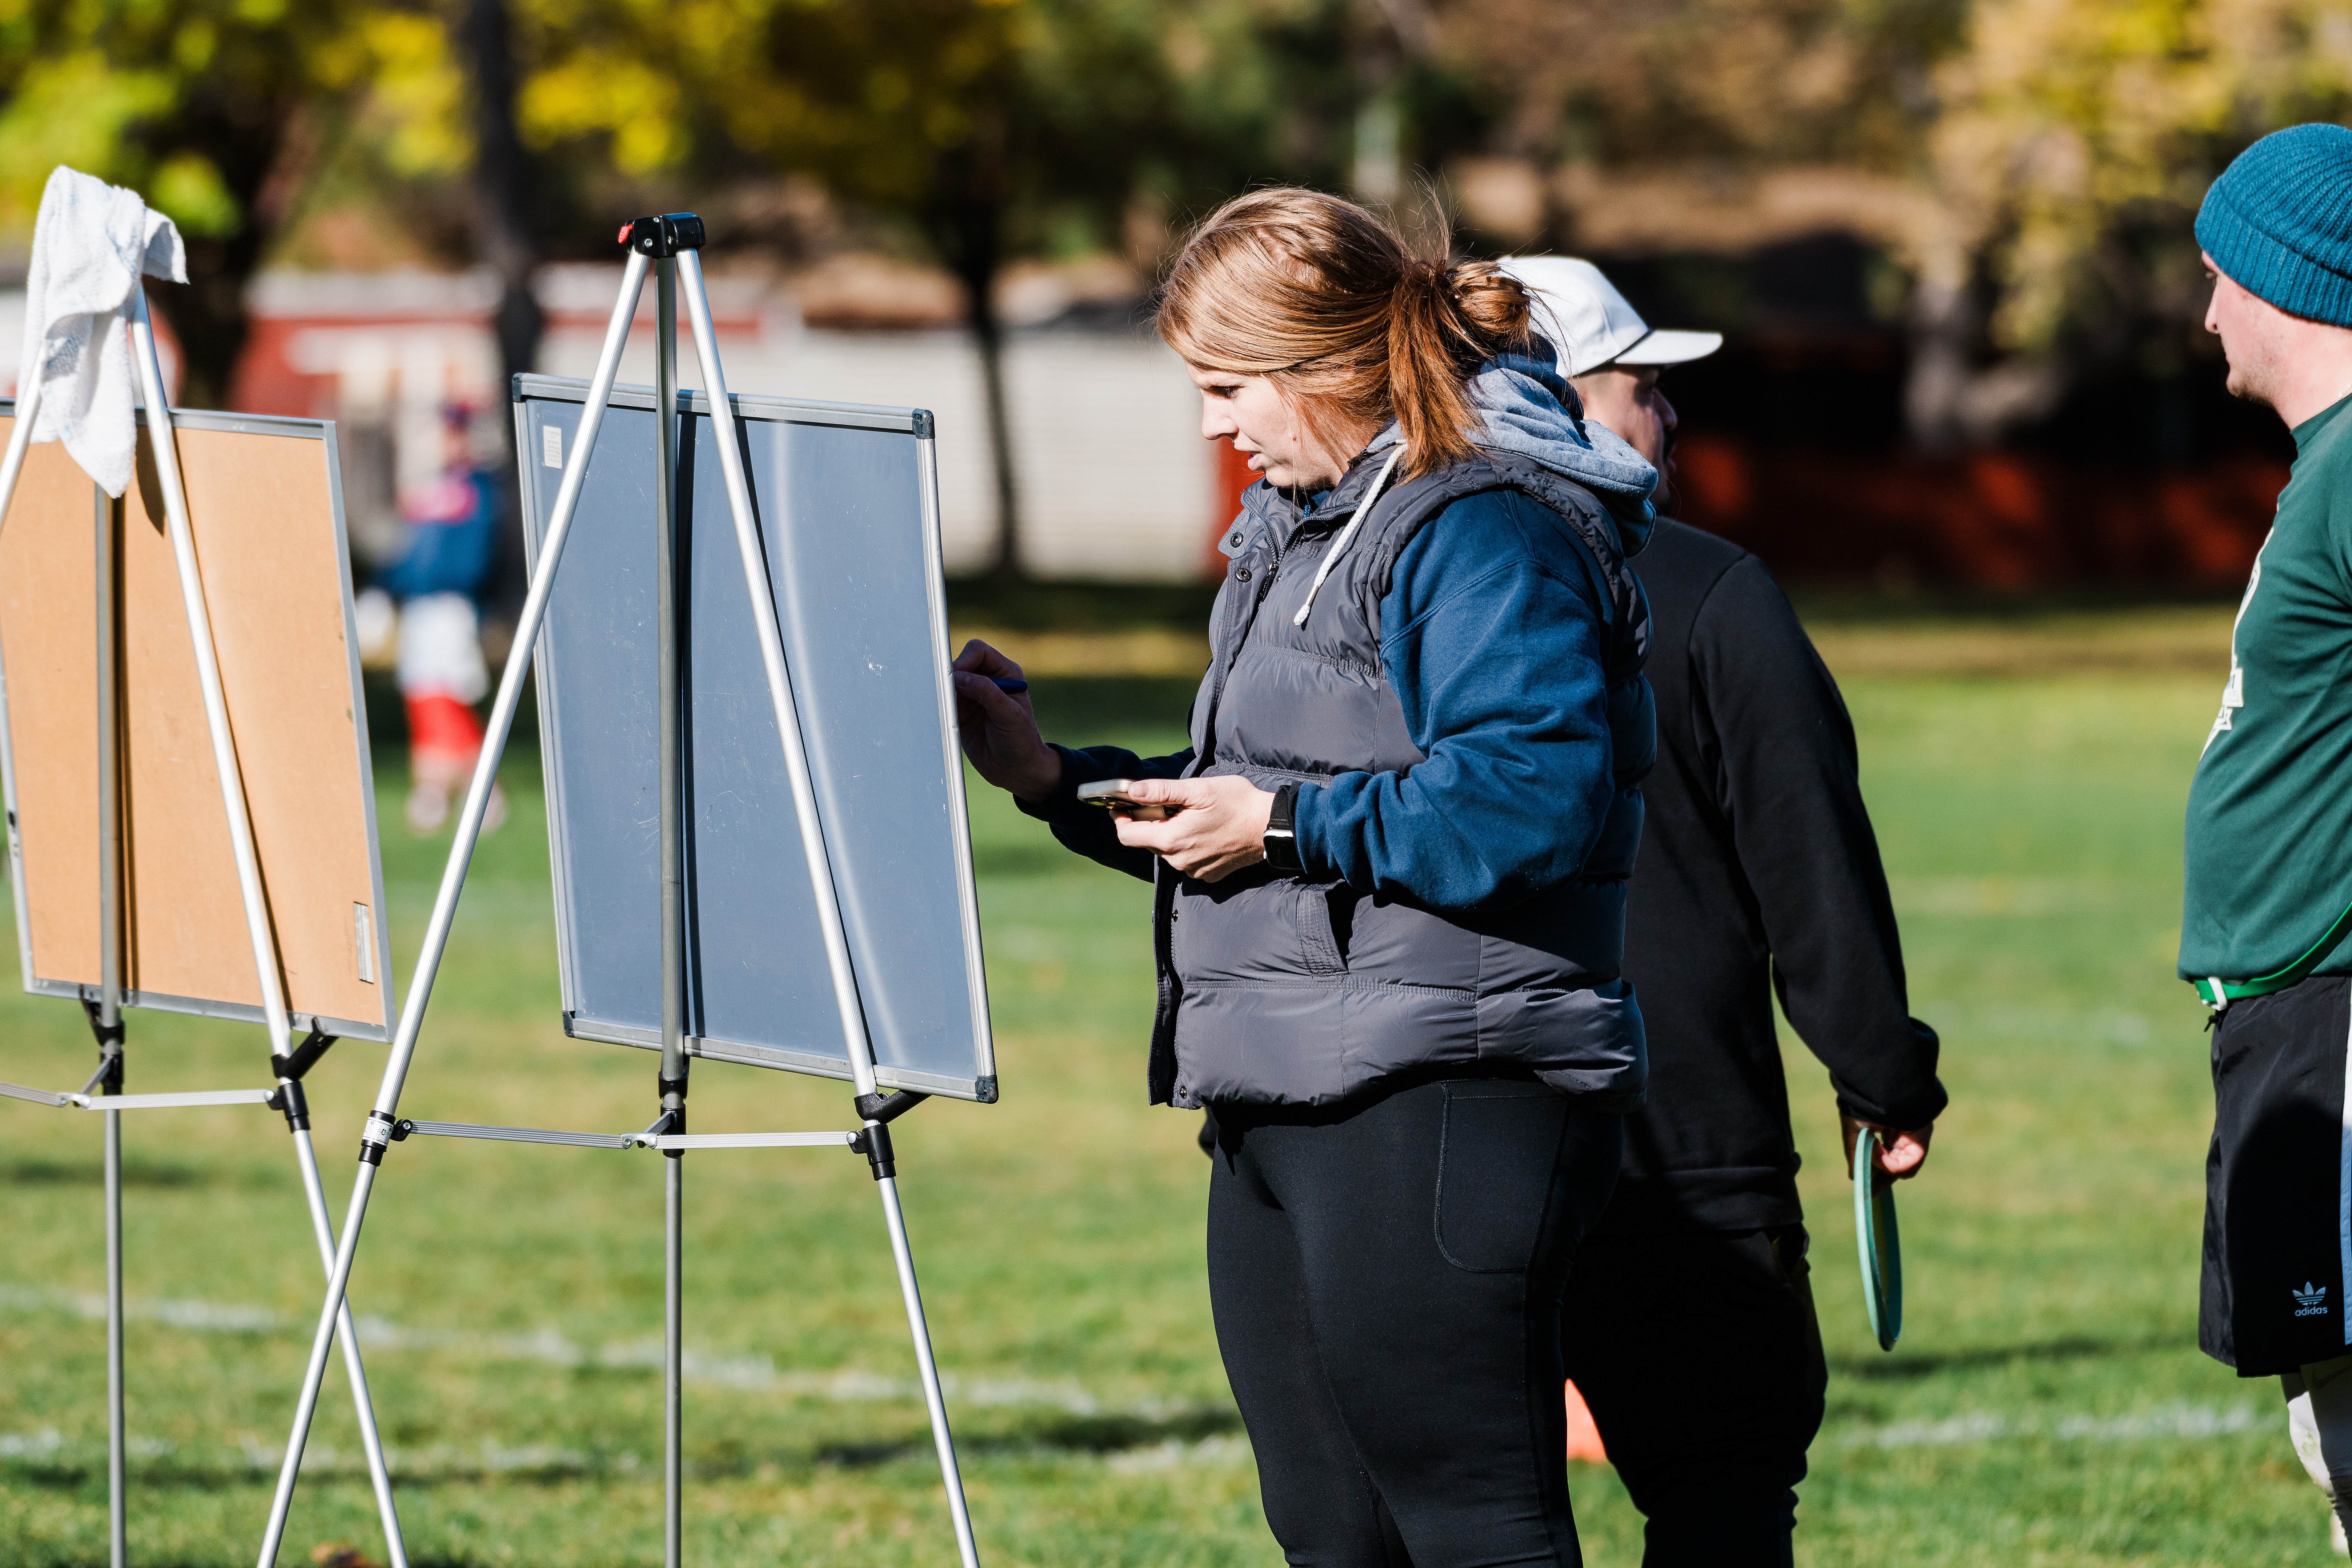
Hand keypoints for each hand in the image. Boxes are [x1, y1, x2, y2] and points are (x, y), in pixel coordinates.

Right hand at [950, 639, 1059, 801]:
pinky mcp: (959, 713)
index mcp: (1005, 673)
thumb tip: (959, 677)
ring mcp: (971, 697)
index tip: (956, 678)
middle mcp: (986, 681)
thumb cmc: (1022, 741)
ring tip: (947, 710)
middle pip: (959, 664)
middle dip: (950, 676)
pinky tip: (944, 718)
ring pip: (947, 683)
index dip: (965, 660)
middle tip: (946, 694)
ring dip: (943, 692)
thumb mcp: (1009, 715)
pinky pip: (943, 702)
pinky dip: (939, 706)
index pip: (978, 652)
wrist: (1016, 771)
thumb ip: (987, 692)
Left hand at [1113, 776, 1276, 882]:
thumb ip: (1161, 791)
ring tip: (1193, 816)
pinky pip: (1186, 860)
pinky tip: (1206, 832)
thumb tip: (1132, 791)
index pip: (1127, 836)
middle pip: (1148, 842)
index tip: (1122, 805)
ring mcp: (1193, 870)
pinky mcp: (1208, 874)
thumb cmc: (1237, 804)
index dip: (1121, 819)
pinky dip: (1189, 846)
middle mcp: (1178, 861)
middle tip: (1171, 804)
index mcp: (1171, 840)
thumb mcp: (1198, 790)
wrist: (1271, 827)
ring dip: (1172, 834)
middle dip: (1152, 822)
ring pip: (1167, 851)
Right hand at [1843, 1111, 1932, 1190]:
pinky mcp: (1922, 1138)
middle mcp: (1903, 1133)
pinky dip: (1893, 1163)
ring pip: (1904, 1168)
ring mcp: (1914, 1136)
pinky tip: (1879, 1150)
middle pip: (1897, 1165)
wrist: (1878, 1086)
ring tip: (1871, 1151)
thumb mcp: (1855, 1134)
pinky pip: (1910, 1163)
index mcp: (1887, 1127)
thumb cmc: (1863, 1104)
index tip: (1867, 1185)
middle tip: (1872, 1190)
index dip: (1877, 1171)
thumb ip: (1857, 1156)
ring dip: (1885, 1167)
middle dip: (1883, 1178)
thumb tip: (1854, 1177)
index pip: (1886, 1155)